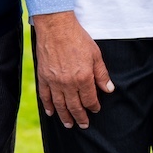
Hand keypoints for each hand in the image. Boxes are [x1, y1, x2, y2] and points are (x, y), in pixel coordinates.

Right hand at [32, 11, 113, 129]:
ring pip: (60, 105)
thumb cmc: (78, 39)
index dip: (93, 106)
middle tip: (83, 125)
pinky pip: (45, 96)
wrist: (57, 28)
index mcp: (83, 78)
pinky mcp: (43, 77)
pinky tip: (51, 113)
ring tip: (69, 124)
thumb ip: (102, 74)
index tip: (95, 110)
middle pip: (75, 106)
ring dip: (65, 117)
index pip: (89, 99)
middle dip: (80, 117)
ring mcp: (54, 82)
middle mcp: (68, 83)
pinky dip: (48, 106)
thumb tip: (108, 89)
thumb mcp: (95, 54)